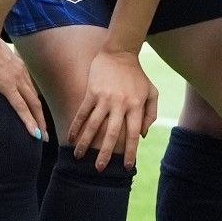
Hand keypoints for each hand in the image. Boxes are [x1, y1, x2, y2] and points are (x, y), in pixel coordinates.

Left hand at [0, 33, 45, 140]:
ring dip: (39, 110)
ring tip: (42, 124)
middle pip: (33, 104)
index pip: (21, 108)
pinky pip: (32, 85)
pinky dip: (35, 97)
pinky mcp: (21, 66)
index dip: (29, 122)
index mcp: (6, 84)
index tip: (37, 135)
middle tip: (44, 137)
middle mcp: (18, 79)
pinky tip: (34, 103)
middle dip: (40, 121)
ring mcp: (21, 71)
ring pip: (35, 94)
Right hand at [67, 49, 158, 171]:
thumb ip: (151, 114)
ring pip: (94, 125)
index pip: (133, 133)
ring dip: (85, 142)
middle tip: (99, 169)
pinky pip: (82, 112)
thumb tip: (143, 136)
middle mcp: (120, 103)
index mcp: (136, 105)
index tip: (126, 166)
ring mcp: (105, 97)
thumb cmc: (137, 75)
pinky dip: (76, 126)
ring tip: (79, 156)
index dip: (130, 151)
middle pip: (112, 133)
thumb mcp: (151, 92)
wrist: (120, 52)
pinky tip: (70, 138)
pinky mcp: (92, 91)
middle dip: (105, 152)